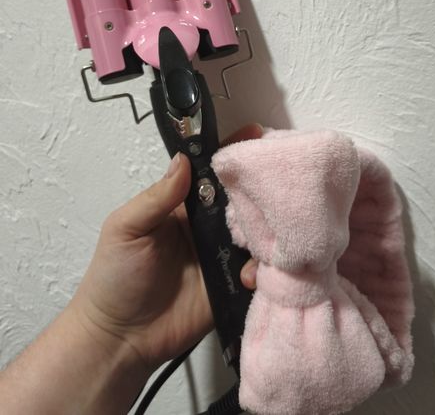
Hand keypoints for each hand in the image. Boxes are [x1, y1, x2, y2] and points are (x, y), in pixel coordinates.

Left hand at [70, 123, 261, 372]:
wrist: (120, 338)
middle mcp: (208, 226)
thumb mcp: (126, 228)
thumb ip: (157, 196)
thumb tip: (184, 159)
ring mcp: (222, 256)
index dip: (234, 155)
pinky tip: (252, 274)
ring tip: (274, 230)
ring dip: (267, 229)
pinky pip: (257, 271)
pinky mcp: (231, 286)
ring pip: (256, 233)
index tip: (257, 135)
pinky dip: (263, 269)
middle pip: (242, 199)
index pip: (213, 173)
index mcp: (184, 206)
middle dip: (262, 188)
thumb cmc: (114, 277)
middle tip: (281, 181)